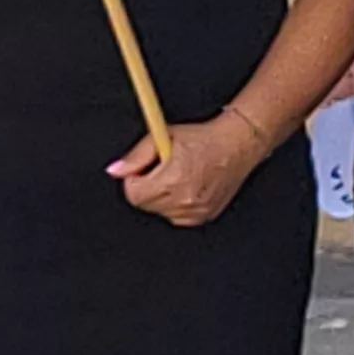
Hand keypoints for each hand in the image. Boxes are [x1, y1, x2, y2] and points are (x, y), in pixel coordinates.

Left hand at [112, 105, 270, 226]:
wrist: (237, 145)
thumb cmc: (204, 138)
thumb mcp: (164, 136)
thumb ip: (136, 155)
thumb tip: (115, 170)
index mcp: (173, 180)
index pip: (134, 194)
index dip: (135, 178)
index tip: (143, 168)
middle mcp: (184, 200)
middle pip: (145, 204)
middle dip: (148, 186)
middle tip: (163, 168)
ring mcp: (195, 213)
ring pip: (160, 211)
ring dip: (162, 196)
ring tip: (179, 175)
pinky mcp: (203, 218)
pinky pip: (177, 216)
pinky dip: (177, 203)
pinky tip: (189, 185)